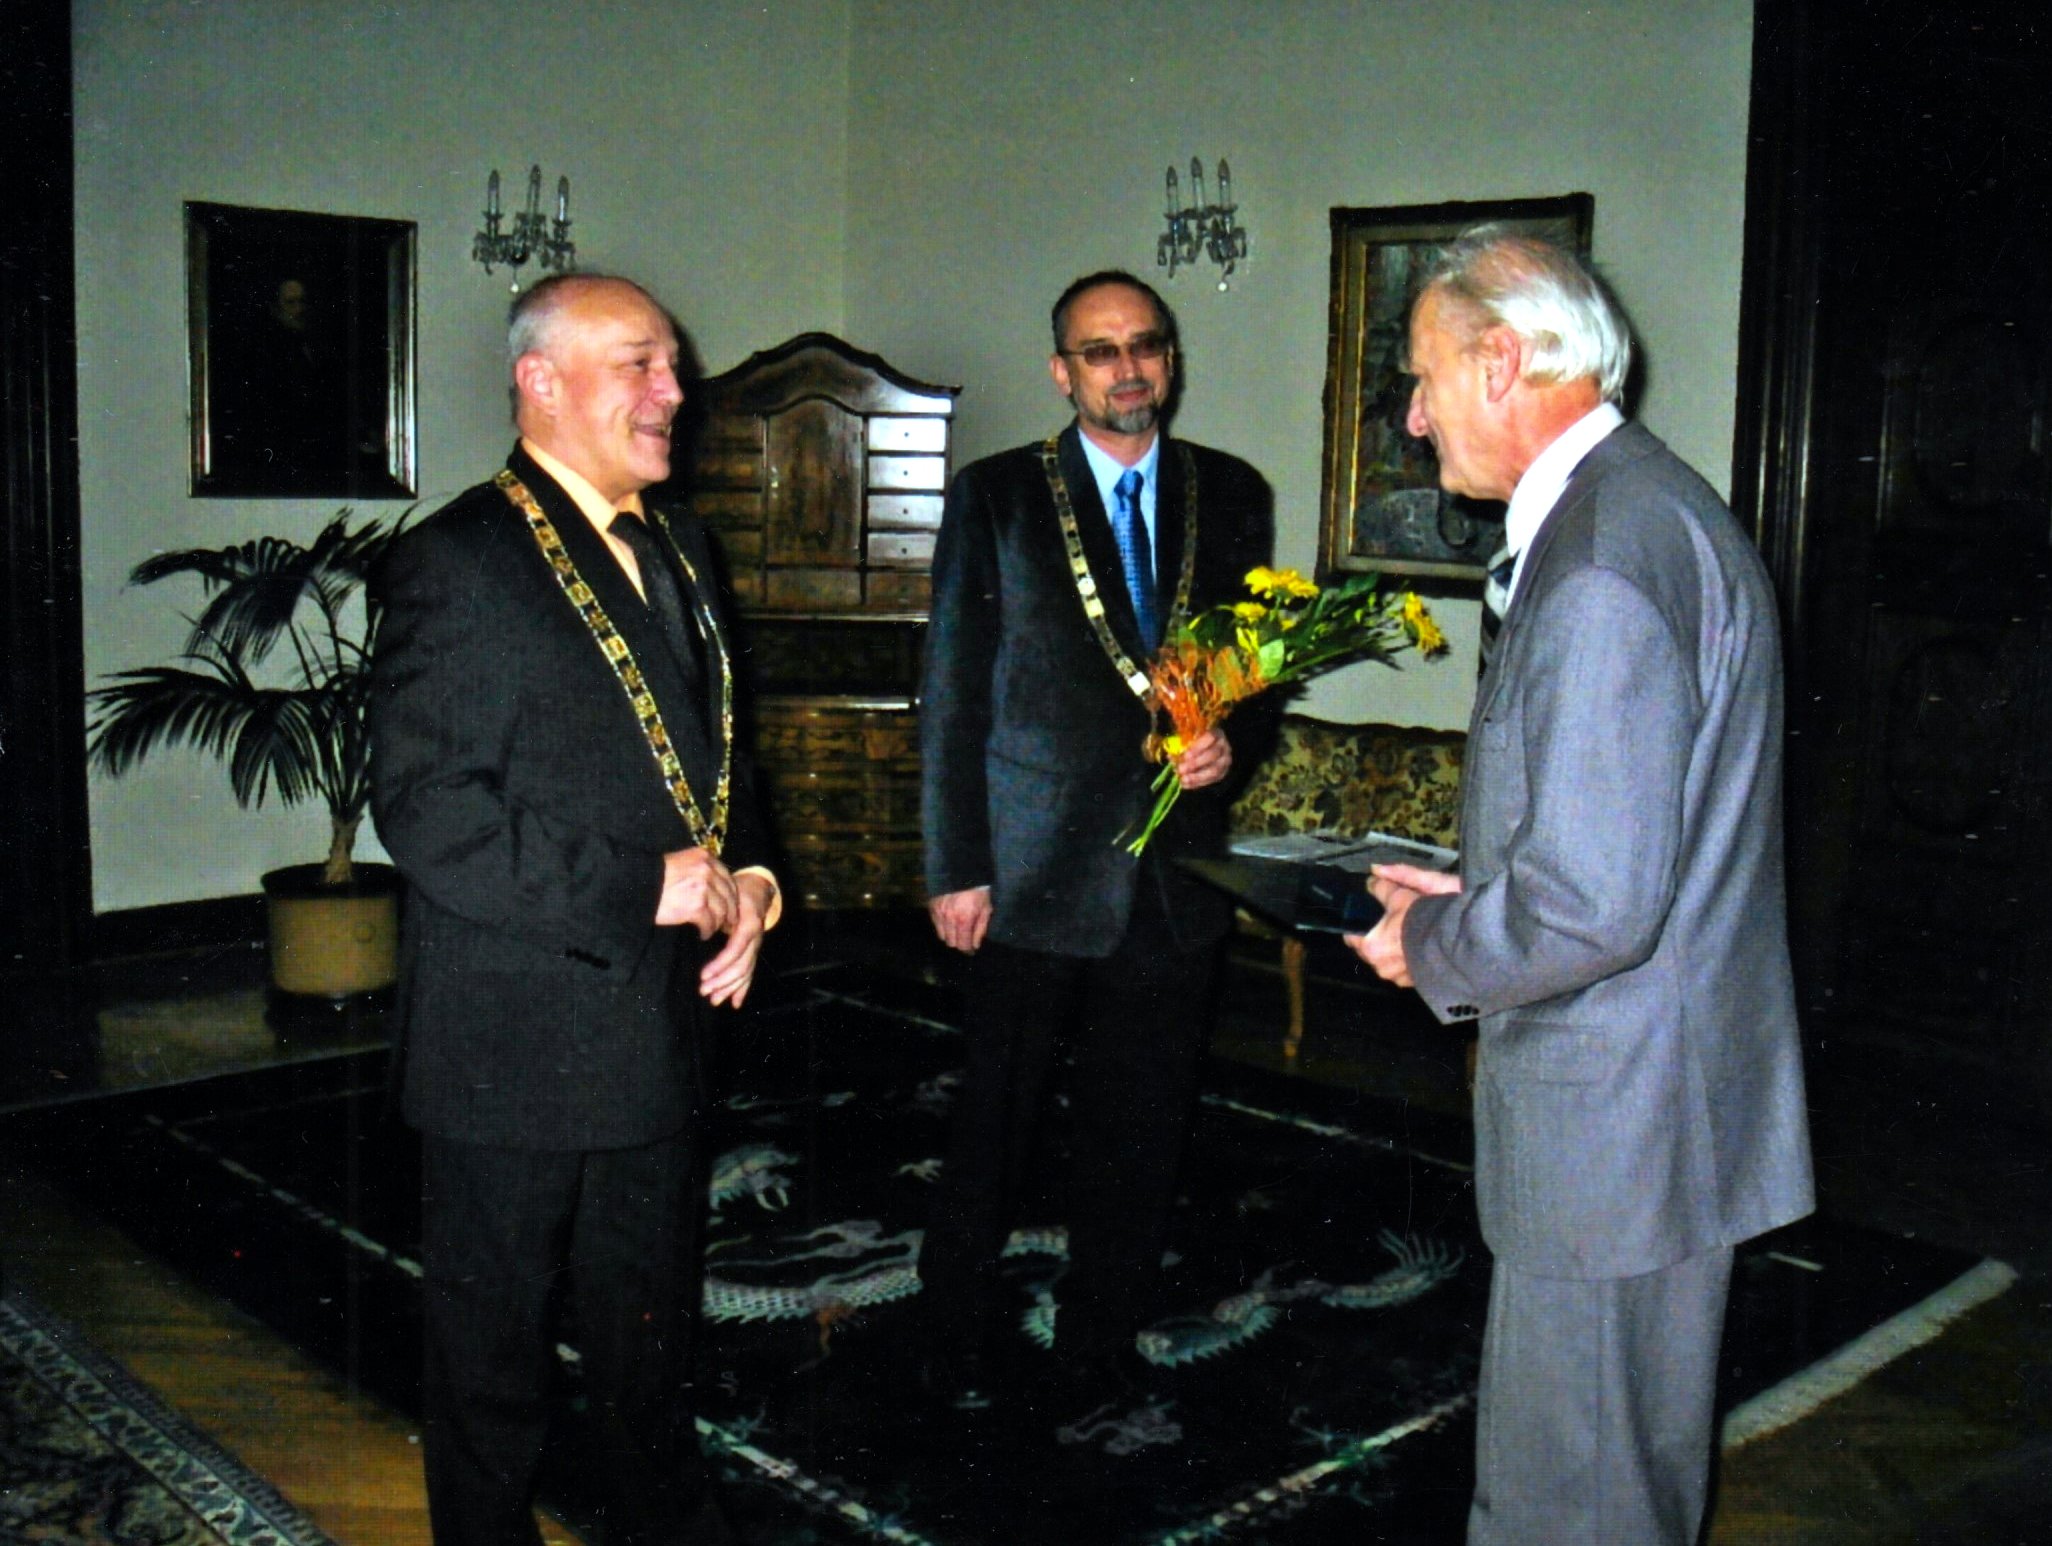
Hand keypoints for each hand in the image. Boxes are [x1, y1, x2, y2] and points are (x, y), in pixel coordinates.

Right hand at [656, 846, 737, 938]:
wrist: (634, 884)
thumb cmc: (653, 876)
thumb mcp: (680, 863)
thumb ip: (698, 869)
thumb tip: (715, 887)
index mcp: (703, 857)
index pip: (727, 878)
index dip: (731, 895)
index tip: (730, 906)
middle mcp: (706, 870)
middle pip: (729, 894)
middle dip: (730, 911)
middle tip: (727, 923)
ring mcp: (703, 888)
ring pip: (722, 910)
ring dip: (718, 923)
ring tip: (712, 929)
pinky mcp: (696, 906)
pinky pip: (710, 922)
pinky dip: (708, 930)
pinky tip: (703, 934)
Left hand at [700, 872, 773, 1007]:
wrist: (758, 888)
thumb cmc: (738, 891)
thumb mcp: (728, 896)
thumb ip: (717, 912)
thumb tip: (699, 925)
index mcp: (749, 925)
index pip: (735, 950)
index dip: (720, 965)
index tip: (703, 975)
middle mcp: (755, 939)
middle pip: (741, 966)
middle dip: (722, 981)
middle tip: (704, 990)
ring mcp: (756, 946)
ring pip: (746, 972)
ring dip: (729, 988)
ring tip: (714, 999)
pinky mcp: (754, 951)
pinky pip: (750, 972)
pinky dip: (743, 988)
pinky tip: (735, 1002)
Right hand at [929, 887, 992, 953]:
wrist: (962, 871)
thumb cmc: (978, 890)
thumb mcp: (986, 909)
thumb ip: (980, 929)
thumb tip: (975, 945)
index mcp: (964, 920)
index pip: (962, 945)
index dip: (967, 950)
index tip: (971, 950)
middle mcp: (949, 919)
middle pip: (951, 943)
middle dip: (959, 942)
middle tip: (965, 938)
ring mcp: (939, 913)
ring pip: (942, 936)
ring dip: (950, 935)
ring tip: (957, 929)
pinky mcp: (932, 907)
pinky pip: (935, 925)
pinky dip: (942, 927)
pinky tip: (949, 921)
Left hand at [1173, 728, 1231, 789]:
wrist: (1208, 749)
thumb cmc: (1195, 742)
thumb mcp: (1188, 739)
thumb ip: (1181, 745)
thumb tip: (1171, 756)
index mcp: (1216, 733)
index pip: (1210, 737)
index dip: (1197, 746)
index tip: (1185, 755)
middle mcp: (1224, 746)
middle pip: (1212, 755)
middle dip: (1195, 763)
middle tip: (1181, 769)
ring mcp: (1225, 761)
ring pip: (1214, 770)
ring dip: (1197, 776)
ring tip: (1183, 779)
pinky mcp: (1223, 773)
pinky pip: (1211, 780)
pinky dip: (1197, 783)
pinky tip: (1186, 784)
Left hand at [1345, 863, 1462, 988]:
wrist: (1450, 940)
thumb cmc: (1419, 920)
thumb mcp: (1398, 896)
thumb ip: (1381, 888)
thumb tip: (1372, 881)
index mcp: (1370, 947)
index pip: (1352, 938)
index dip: (1356, 927)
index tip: (1362, 921)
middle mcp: (1381, 967)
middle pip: (1370, 952)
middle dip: (1376, 940)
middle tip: (1387, 926)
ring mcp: (1399, 977)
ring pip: (1387, 962)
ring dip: (1392, 952)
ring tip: (1403, 937)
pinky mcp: (1414, 981)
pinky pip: (1404, 970)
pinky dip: (1407, 960)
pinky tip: (1415, 949)